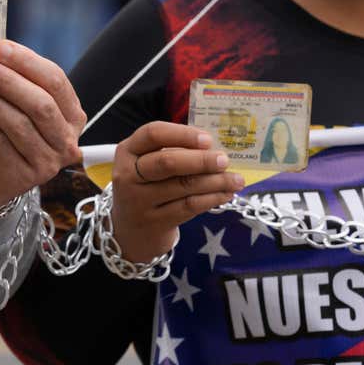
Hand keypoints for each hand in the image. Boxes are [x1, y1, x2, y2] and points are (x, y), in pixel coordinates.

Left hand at [0, 40, 86, 210]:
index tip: (0, 47)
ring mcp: (47, 165)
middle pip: (41, 104)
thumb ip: (6, 78)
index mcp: (72, 117)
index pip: (56, 82)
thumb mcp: (7, 101)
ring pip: (18, 123)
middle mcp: (66, 143)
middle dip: (7, 80)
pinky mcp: (20, 178)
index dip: (28, 62)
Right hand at [111, 122, 243, 262]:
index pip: (153, 134)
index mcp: (127, 151)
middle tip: (225, 160)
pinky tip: (225, 194)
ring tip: (236, 179)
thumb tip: (214, 148)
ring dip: (215, 181)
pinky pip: (189, 206)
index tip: (207, 139)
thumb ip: (174, 151)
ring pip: (183, 186)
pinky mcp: (154, 222)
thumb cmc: (146, 188)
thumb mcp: (147, 165)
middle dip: (201, 160)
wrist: (130, 231)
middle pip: (167, 162)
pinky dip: (211, 199)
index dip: (182, 134)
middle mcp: (128, 175)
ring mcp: (139, 201)